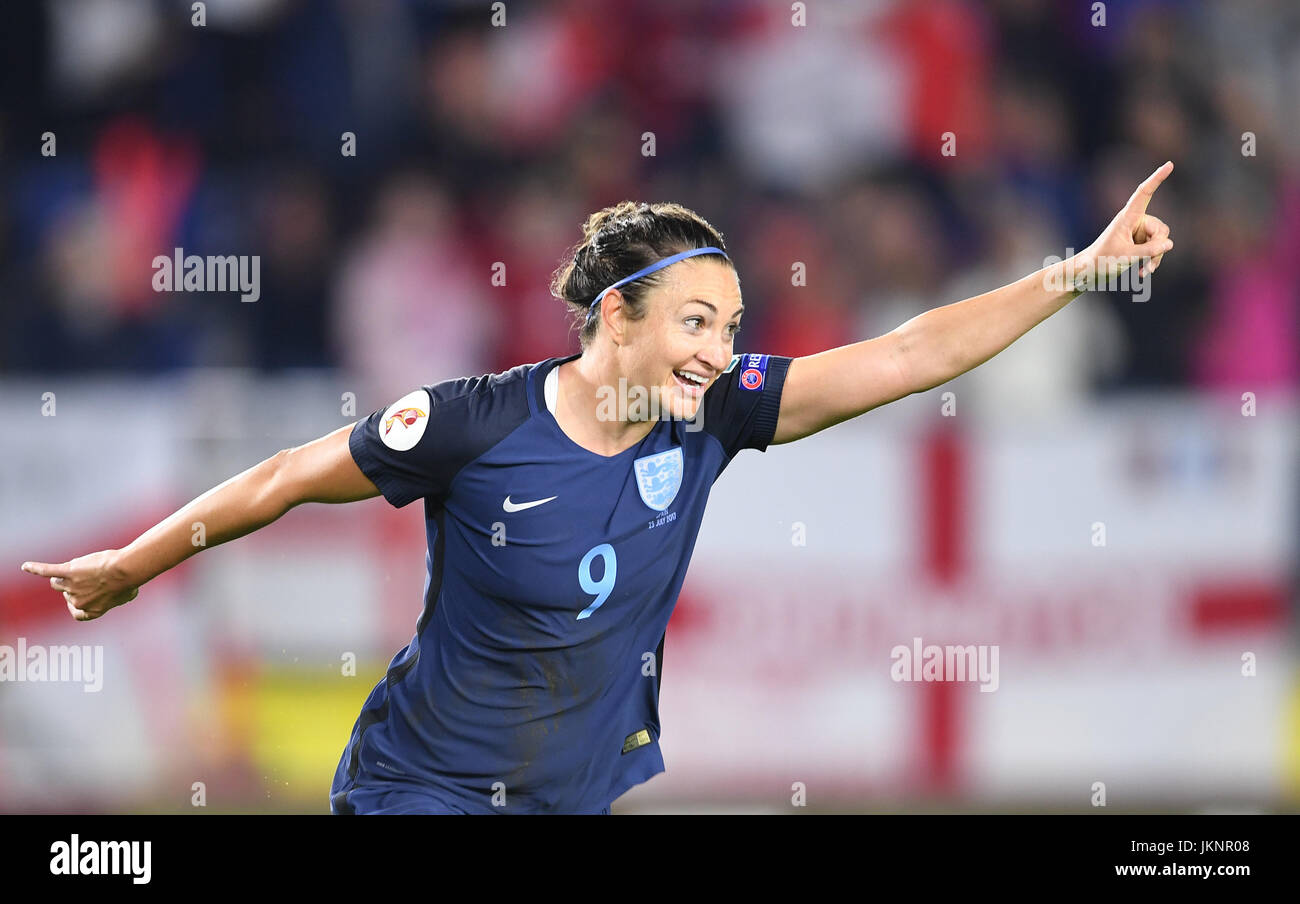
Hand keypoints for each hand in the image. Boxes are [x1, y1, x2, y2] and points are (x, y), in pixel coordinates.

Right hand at [20, 551, 139, 621]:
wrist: (125, 570)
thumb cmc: (130, 581)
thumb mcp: (128, 595)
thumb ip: (118, 598)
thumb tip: (120, 594)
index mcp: (92, 611)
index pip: (77, 613)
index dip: (79, 605)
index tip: (85, 598)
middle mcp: (78, 602)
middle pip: (68, 592)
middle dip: (79, 583)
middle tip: (97, 574)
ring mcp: (71, 587)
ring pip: (58, 582)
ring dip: (66, 576)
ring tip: (79, 568)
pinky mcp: (67, 572)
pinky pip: (47, 571)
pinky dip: (36, 568)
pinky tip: (26, 566)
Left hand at [1081, 161, 1175, 284]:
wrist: (1089, 272)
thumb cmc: (1101, 261)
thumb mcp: (1126, 257)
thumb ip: (1149, 251)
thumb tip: (1170, 243)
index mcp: (1127, 217)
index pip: (1144, 193)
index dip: (1157, 178)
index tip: (1169, 164)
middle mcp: (1135, 222)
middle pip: (1161, 229)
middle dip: (1158, 247)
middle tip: (1148, 262)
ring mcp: (1139, 233)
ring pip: (1161, 241)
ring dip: (1156, 257)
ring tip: (1144, 271)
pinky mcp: (1140, 244)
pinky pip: (1157, 250)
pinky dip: (1153, 261)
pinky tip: (1143, 273)